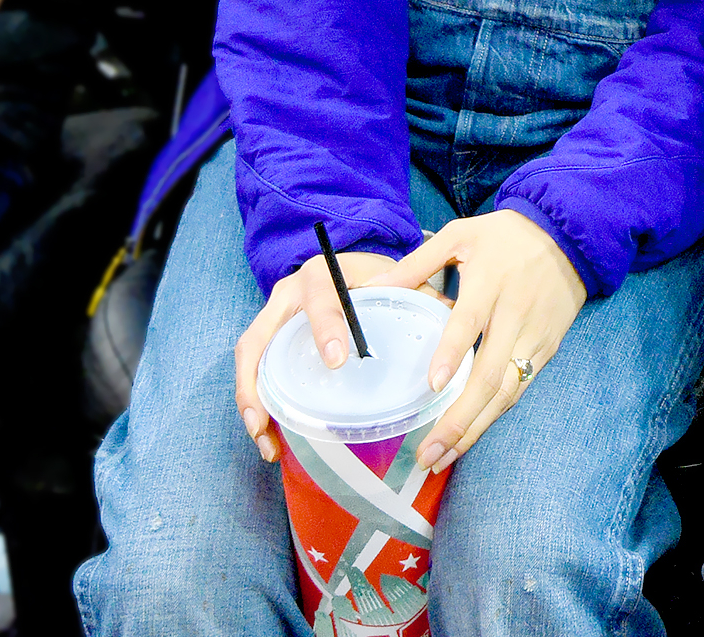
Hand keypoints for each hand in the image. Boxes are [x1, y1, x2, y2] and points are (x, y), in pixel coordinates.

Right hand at [234, 248, 399, 462]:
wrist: (349, 263)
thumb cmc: (375, 274)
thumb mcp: (395, 278)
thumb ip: (420, 294)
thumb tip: (454, 318)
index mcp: (324, 274)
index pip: (321, 298)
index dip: (326, 327)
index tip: (338, 360)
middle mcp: (289, 293)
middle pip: (262, 335)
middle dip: (260, 381)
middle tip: (269, 421)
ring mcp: (273, 315)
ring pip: (250, 357)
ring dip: (251, 400)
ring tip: (266, 439)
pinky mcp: (268, 337)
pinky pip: (254, 370)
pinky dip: (256, 403)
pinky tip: (269, 436)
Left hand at [382, 208, 587, 471]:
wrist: (569, 235)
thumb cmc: (506, 235)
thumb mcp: (460, 234)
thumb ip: (416, 263)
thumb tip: (371, 286)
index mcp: (490, 282)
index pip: (470, 321)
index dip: (453, 353)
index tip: (433, 384)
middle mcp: (515, 314)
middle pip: (490, 374)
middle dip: (459, 419)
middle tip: (428, 453)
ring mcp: (535, 335)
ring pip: (507, 391)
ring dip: (475, 428)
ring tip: (443, 457)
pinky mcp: (548, 348)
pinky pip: (520, 387)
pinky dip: (495, 414)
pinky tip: (470, 433)